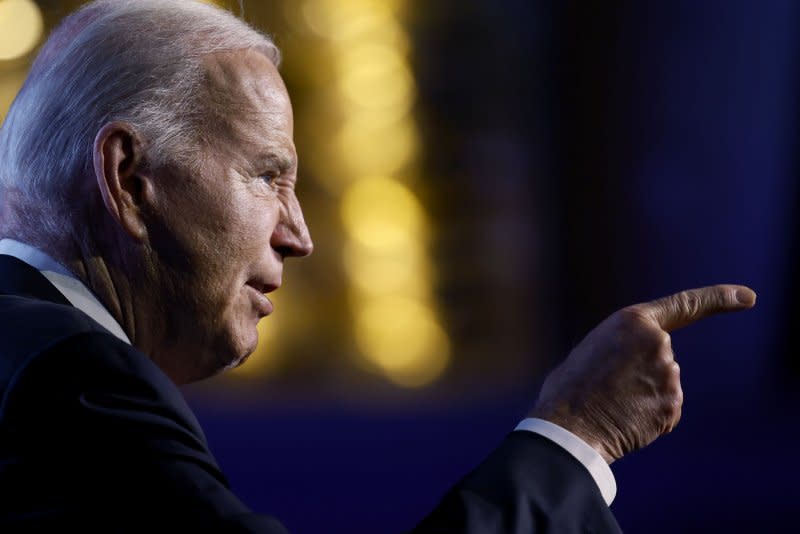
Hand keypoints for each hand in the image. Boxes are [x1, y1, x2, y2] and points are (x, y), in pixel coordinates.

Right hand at [531, 284, 755, 462]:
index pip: (686, 305)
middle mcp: (658, 344)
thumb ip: (623, 348)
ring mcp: (668, 376)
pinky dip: (649, 417)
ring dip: (644, 395)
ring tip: (612, 402)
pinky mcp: (672, 406)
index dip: (720, 298)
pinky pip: (665, 409)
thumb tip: (634, 367)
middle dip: (643, 372)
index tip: (748, 297)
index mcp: (633, 321)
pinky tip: (626, 419)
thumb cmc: (569, 388)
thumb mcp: (594, 348)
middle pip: (663, 357)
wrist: (568, 426)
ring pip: (664, 385)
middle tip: (608, 385)